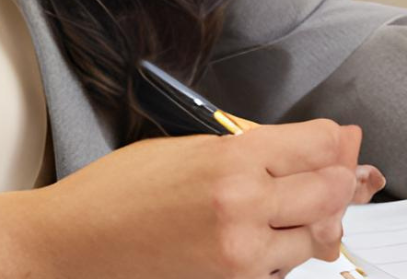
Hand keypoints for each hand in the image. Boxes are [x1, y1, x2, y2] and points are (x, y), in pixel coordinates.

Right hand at [30, 118, 370, 278]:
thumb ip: (253, 147)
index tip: (329, 143)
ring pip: (317, 235)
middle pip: (330, 188)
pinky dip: (284, 253)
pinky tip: (261, 238)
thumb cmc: (120, 191)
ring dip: (311, 221)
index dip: (330, 141)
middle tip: (321, 176)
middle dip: (332, 180)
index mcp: (233, 156)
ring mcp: (242, 252)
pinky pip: (285, 267)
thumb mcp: (188, 147)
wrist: (74, 244)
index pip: (320, 142)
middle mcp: (244, 204)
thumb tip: (315, 144)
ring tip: (282, 209)